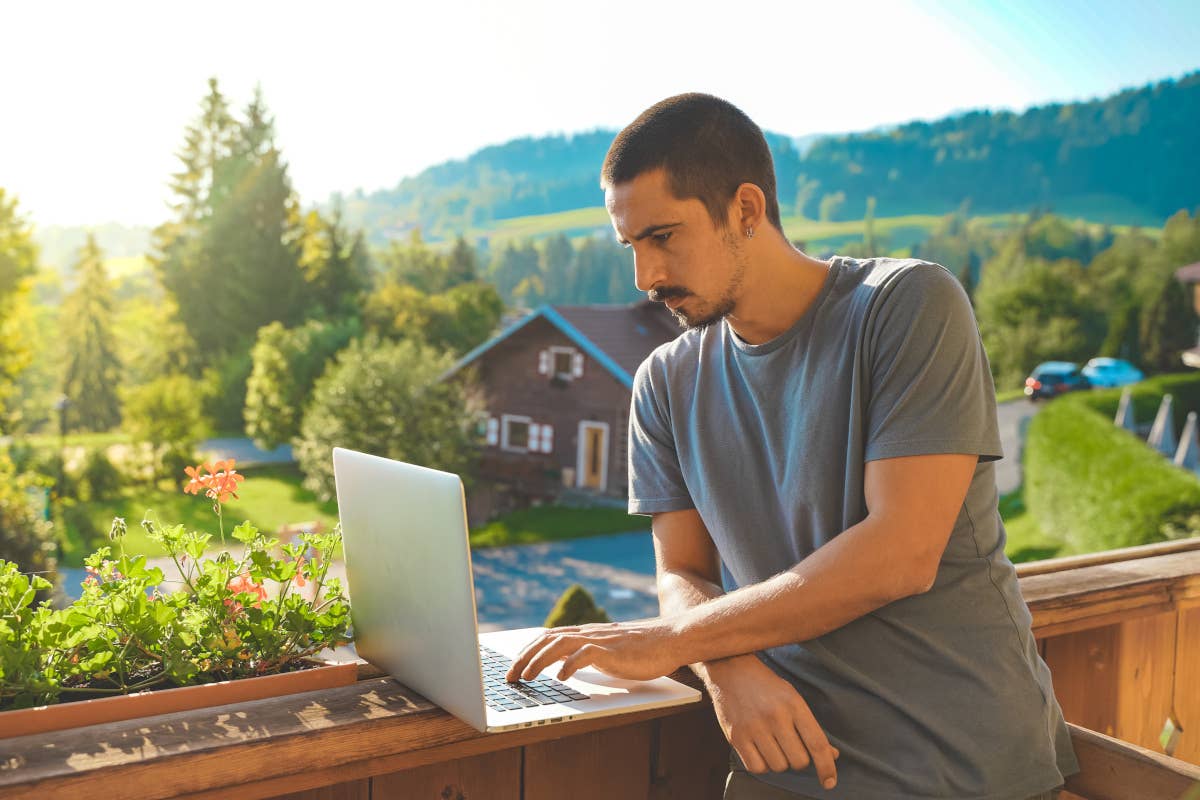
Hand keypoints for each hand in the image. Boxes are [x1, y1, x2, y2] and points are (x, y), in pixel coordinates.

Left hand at [505, 619, 685, 682]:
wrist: (671, 639)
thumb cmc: (643, 649)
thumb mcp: (609, 652)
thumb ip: (590, 655)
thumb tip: (570, 666)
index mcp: (587, 634)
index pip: (549, 637)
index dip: (528, 650)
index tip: (514, 666)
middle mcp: (589, 633)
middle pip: (547, 640)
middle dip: (525, 658)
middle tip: (510, 677)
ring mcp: (600, 640)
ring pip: (560, 645)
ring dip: (539, 661)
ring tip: (527, 677)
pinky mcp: (613, 650)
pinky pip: (585, 654)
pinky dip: (570, 665)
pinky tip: (561, 677)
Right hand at [703, 654, 838, 788]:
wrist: (731, 669)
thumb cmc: (767, 686)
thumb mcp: (793, 698)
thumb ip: (811, 727)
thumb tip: (832, 755)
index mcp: (793, 704)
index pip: (817, 743)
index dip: (827, 767)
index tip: (829, 781)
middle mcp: (775, 716)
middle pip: (798, 760)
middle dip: (798, 759)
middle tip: (790, 745)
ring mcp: (754, 727)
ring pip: (778, 766)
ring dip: (779, 761)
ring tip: (773, 744)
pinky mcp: (736, 736)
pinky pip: (757, 767)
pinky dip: (762, 764)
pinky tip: (760, 749)